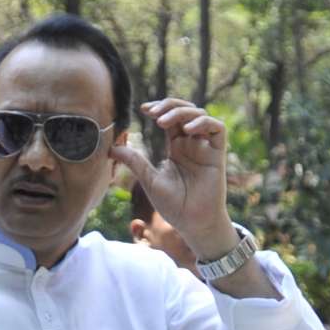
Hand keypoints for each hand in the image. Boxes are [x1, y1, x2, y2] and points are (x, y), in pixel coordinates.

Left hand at [110, 98, 231, 256]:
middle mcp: (192, 144)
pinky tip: (187, 130)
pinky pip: (218, 129)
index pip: (170, 119)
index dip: (159, 108)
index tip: (143, 109)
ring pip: (200, 115)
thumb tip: (111, 148)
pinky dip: (204, 123)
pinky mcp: (218, 154)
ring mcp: (205, 148)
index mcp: (177, 147)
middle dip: (169, 105)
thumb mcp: (149, 180)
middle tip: (152, 112)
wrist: (192, 223)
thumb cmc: (174, 205)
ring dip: (182, 112)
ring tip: (162, 122)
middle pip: (185, 111)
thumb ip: (134, 162)